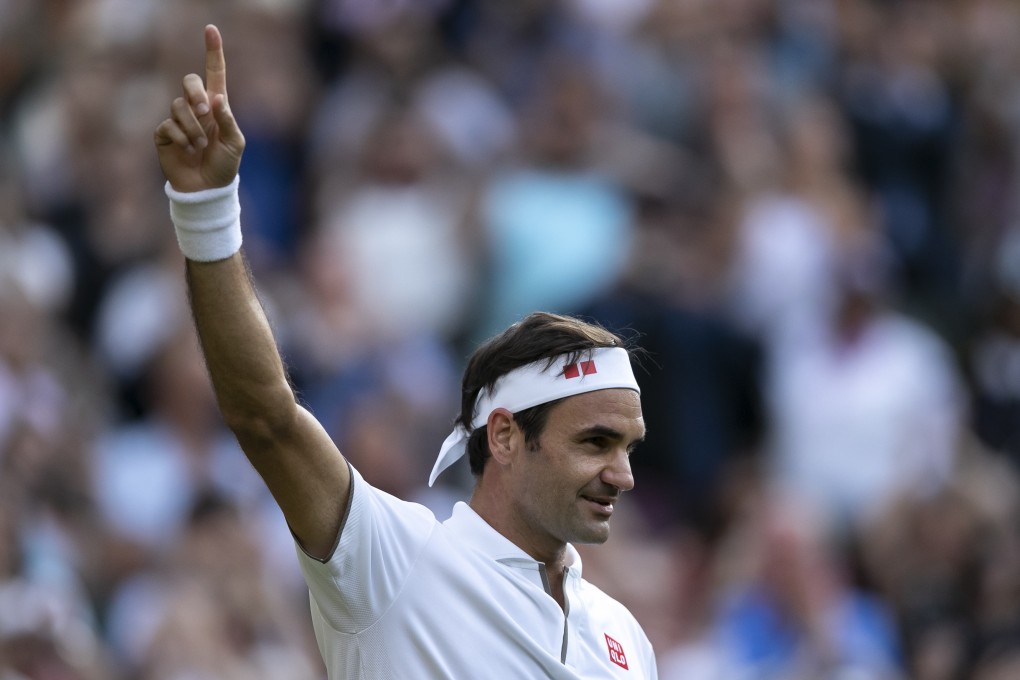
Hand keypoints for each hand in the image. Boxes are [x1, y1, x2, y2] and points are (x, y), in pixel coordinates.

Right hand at [154, 25, 244, 191]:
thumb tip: (216, 97)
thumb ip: (228, 120)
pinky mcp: (164, 133)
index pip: (214, 74)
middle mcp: (196, 109)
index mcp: (217, 107)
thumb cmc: (224, 166)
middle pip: (189, 81)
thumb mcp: (235, 144)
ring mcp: (178, 120)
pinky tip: (188, 150)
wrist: (206, 190)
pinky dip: (181, 138)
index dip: (213, 52)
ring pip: (178, 105)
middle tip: (205, 113)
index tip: (211, 29)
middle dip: (195, 93)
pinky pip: (168, 124)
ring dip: (192, 127)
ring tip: (201, 146)